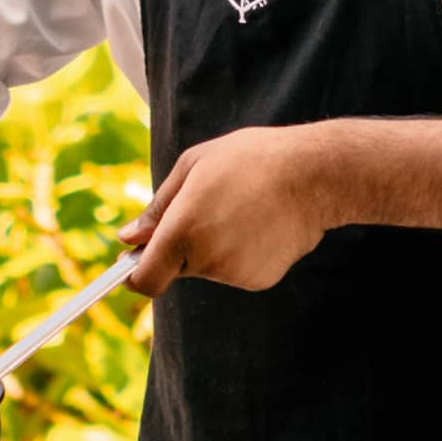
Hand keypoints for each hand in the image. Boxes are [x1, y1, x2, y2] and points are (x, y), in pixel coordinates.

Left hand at [120, 125, 334, 296]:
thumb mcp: (193, 166)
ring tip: (240, 208)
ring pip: (208, 267)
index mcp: (182, 231)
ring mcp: (235, 274)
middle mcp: (206, 260)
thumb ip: (157, 208)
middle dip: (180, 245)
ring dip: (212, 245)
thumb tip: (128, 238)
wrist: (313, 175)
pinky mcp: (260, 280)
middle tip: (204, 207)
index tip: (132, 263)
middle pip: (176, 267)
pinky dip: (239, 252)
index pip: (145, 280)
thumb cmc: (250, 160)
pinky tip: (258, 223)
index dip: (134, 275)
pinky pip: (235, 269)